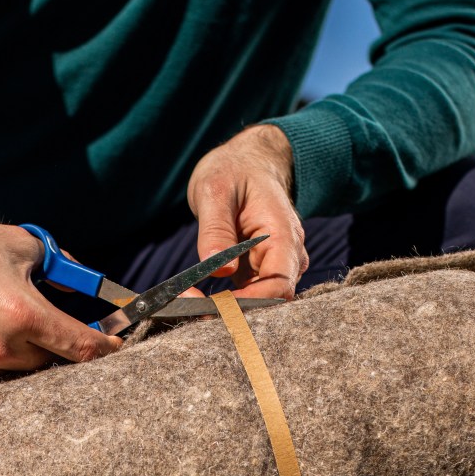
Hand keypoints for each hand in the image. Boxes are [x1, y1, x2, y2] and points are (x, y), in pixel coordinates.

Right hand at [0, 202, 121, 383]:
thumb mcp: (21, 245)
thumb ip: (61, 268)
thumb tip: (87, 285)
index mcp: (22, 314)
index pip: (80, 348)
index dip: (103, 349)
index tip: (113, 347)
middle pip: (48, 363)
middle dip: (52, 345)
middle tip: (46, 325)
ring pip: (16, 374)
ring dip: (20, 354)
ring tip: (3, 323)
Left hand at [187, 124, 308, 299]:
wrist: (245, 162)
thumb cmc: (233, 169)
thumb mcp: (216, 190)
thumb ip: (217, 229)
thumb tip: (221, 271)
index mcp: (282, 235)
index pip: (278, 285)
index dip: (248, 304)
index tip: (212, 306)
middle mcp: (286, 256)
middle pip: (270, 301)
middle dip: (233, 313)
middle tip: (190, 308)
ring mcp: (273, 266)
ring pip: (258, 304)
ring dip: (226, 312)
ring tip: (188, 305)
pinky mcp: (257, 273)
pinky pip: (246, 298)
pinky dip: (223, 305)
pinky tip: (196, 301)